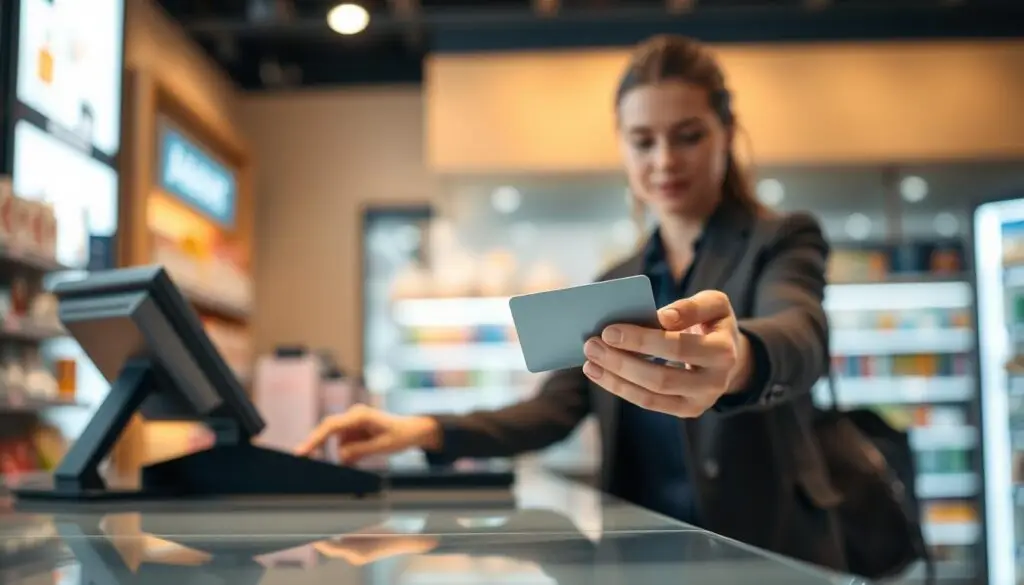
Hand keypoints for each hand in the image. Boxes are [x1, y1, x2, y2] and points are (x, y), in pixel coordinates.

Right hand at [294, 404, 442, 463]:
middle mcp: (353, 416)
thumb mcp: (382, 446)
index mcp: (359, 415)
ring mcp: (353, 424)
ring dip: (343, 456)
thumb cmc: (402, 435)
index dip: (314, 439)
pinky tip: (361, 457)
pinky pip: (345, 447)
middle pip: (328, 432)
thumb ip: (359, 451)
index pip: (330, 426)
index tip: (302, 452)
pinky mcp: (355, 432)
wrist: (414, 431)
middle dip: (319, 448)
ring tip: (364, 455)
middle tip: (307, 462)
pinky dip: (349, 456)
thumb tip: (340, 456)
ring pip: (337, 444)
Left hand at [581, 290, 750, 417]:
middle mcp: (714, 382)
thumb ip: (691, 306)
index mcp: (723, 351)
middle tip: (591, 344)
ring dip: (615, 379)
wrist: (732, 355)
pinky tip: (599, 373)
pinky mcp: (685, 410)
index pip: (678, 347)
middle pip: (661, 378)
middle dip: (622, 361)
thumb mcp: (713, 305)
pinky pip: (649, 403)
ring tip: (590, 361)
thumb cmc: (713, 324)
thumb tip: (663, 317)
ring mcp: (699, 401)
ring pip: (651, 395)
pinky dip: (621, 388)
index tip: (610, 330)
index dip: (642, 340)